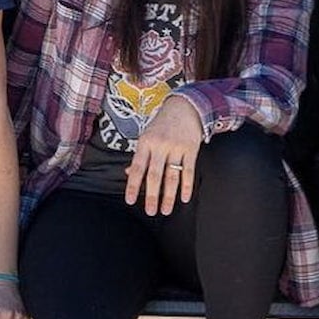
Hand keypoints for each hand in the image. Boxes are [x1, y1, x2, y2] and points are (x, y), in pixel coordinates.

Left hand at [124, 94, 202, 215]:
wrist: (184, 107)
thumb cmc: (161, 124)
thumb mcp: (146, 136)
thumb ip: (139, 155)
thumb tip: (128, 174)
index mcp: (145, 142)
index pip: (137, 167)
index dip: (133, 185)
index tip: (130, 201)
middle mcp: (159, 145)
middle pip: (154, 175)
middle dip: (152, 195)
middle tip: (151, 212)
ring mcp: (176, 147)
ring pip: (172, 175)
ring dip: (169, 195)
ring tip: (166, 210)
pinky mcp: (191, 149)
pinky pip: (188, 170)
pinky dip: (187, 186)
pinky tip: (184, 198)